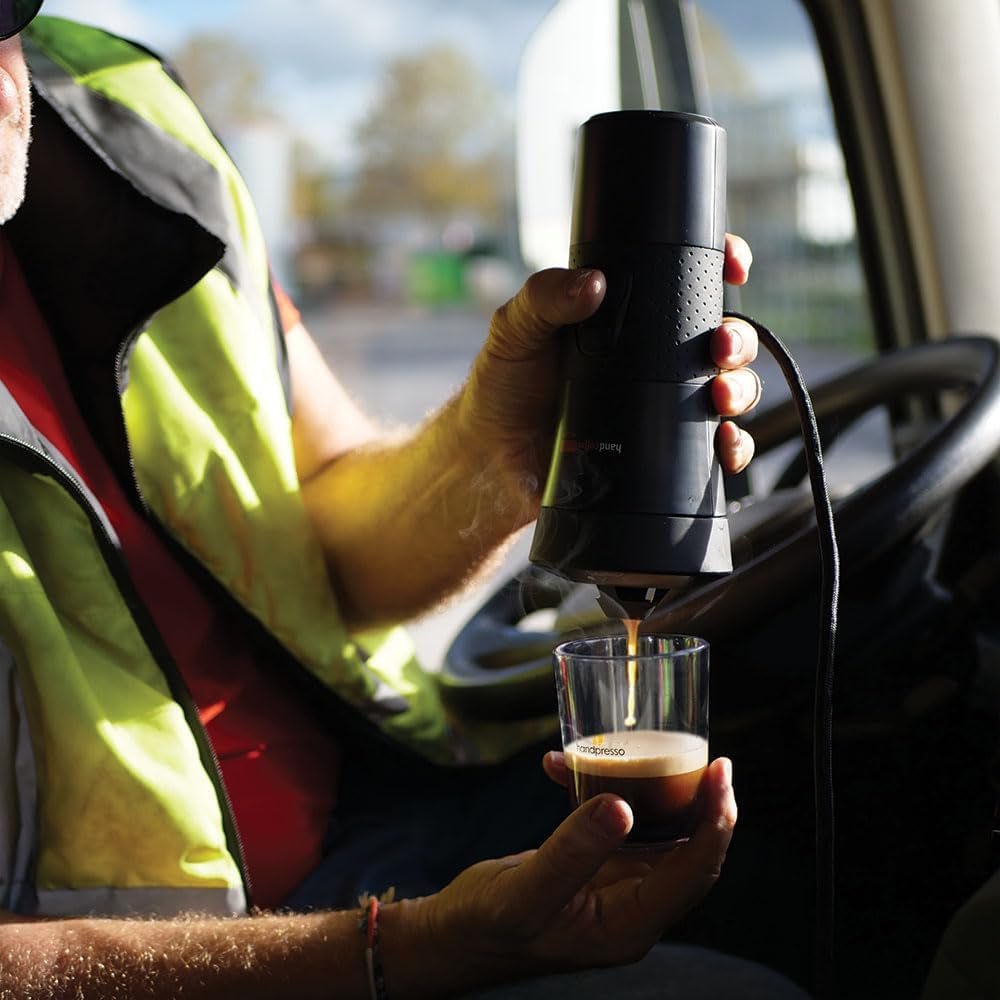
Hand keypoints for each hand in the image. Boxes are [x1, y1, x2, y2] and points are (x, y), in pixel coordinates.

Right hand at [419, 758, 735, 989]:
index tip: (722, 771)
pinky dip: (595, 790)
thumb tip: (623, 807)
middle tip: (703, 751)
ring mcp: (616, 888)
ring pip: (654, 830)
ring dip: (643, 786)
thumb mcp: (524, 892)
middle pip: (689, 849)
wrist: (453, 936)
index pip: (695, 871)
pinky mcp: (594, 868)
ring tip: (631, 747)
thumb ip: (572, 853)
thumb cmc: (485, 926)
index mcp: (629, 925)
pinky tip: (562, 767)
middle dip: (698, 799)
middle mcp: (633, 908)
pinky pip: (614, 822)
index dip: (717, 822)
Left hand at [458, 234, 757, 520]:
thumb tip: (594, 282)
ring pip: (727, 389)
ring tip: (721, 397)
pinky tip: (725, 445)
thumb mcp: (514, 331)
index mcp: (624, 318)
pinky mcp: (660, 452)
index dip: (718, 266)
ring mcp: (659, 406)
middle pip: (719, 338)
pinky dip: (731, 447)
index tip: (732, 264)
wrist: (491, 463)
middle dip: (736, 338)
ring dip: (740, 389)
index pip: (684, 282)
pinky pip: (712, 447)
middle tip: (721, 348)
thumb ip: (544, 298)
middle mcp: (651, 359)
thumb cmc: (500, 390)